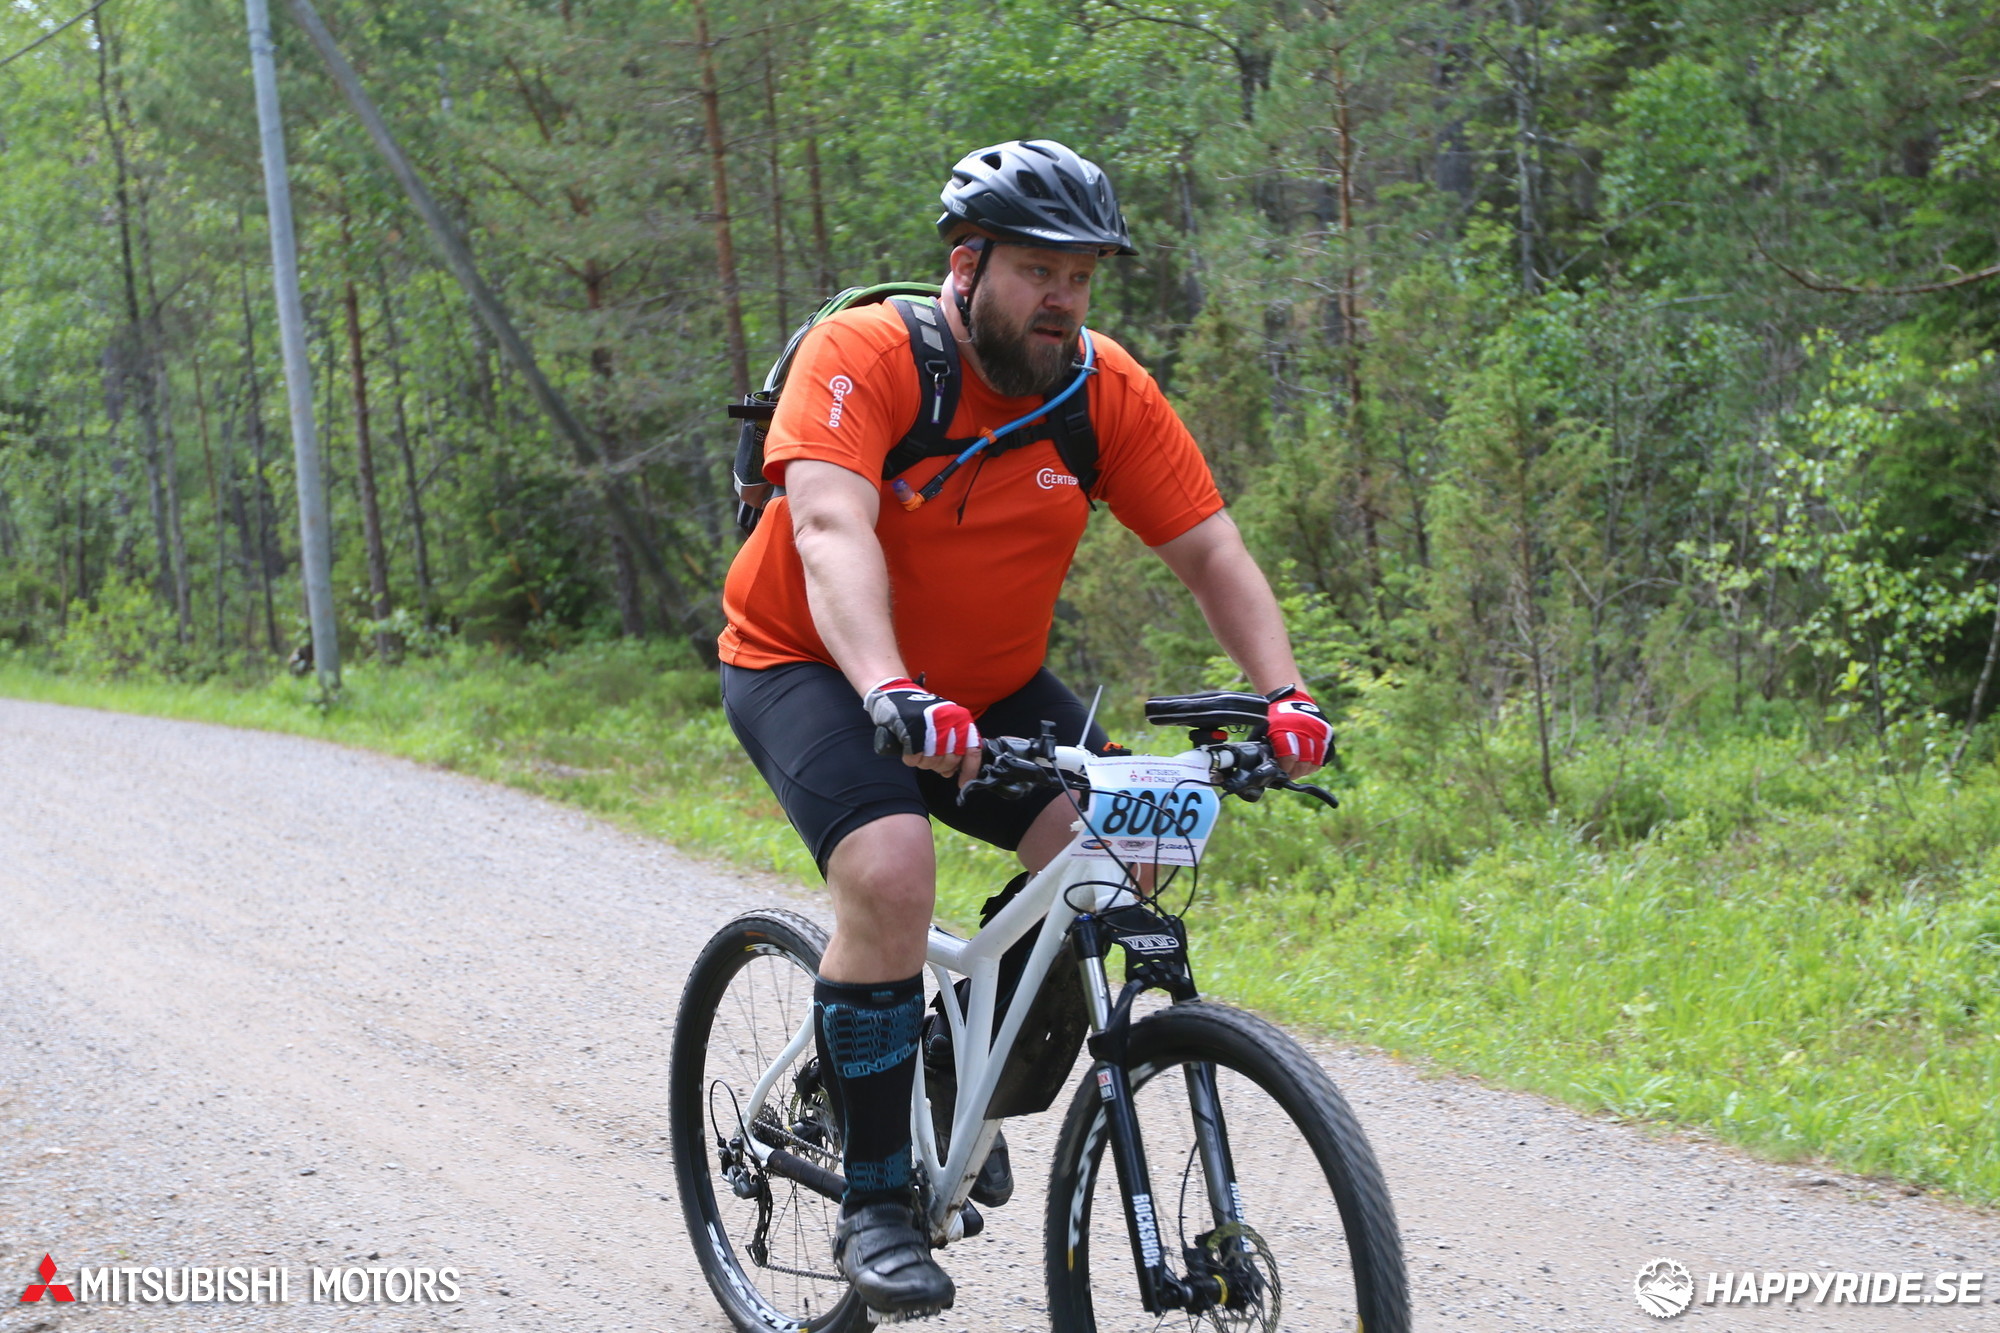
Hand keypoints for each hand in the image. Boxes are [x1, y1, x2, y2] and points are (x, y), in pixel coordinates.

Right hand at [863, 677, 981, 776]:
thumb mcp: (946, 723)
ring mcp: (930, 727)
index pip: (973, 751)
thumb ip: (955, 745)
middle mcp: (949, 722)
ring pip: (931, 762)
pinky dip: (911, 759)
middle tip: (931, 757)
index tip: (962, 784)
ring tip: (920, 749)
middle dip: (940, 765)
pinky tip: (909, 748)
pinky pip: (914, 760)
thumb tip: (954, 772)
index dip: (968, 771)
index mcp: (961, 719)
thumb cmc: (922, 713)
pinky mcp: (911, 732)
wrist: (895, 695)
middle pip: (950, 761)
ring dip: (924, 762)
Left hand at [1263, 683, 1331, 775]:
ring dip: (1304, 770)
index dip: (1284, 770)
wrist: (1292, 700)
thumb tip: (1268, 770)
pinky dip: (1313, 763)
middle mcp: (1304, 730)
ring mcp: (1318, 732)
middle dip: (1294, 773)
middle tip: (1288, 774)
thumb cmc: (1276, 718)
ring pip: (1313, 764)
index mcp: (1285, 728)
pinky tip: (1306, 762)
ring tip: (1296, 769)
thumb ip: (1267, 749)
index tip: (1281, 773)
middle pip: (1302, 764)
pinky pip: (1322, 758)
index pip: (1288, 758)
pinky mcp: (1327, 734)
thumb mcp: (1265, 730)